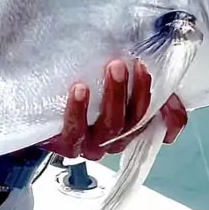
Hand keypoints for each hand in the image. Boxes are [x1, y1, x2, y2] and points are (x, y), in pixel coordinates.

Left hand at [38, 59, 186, 160]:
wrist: (35, 113)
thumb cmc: (77, 96)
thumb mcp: (108, 84)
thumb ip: (133, 78)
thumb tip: (155, 67)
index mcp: (130, 128)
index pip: (161, 128)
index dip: (173, 118)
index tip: (172, 96)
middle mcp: (115, 140)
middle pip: (136, 122)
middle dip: (138, 92)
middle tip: (134, 65)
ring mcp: (92, 144)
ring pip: (112, 126)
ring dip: (115, 96)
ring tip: (113, 68)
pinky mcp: (67, 145)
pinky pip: (76, 131)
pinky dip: (79, 110)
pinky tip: (80, 89)